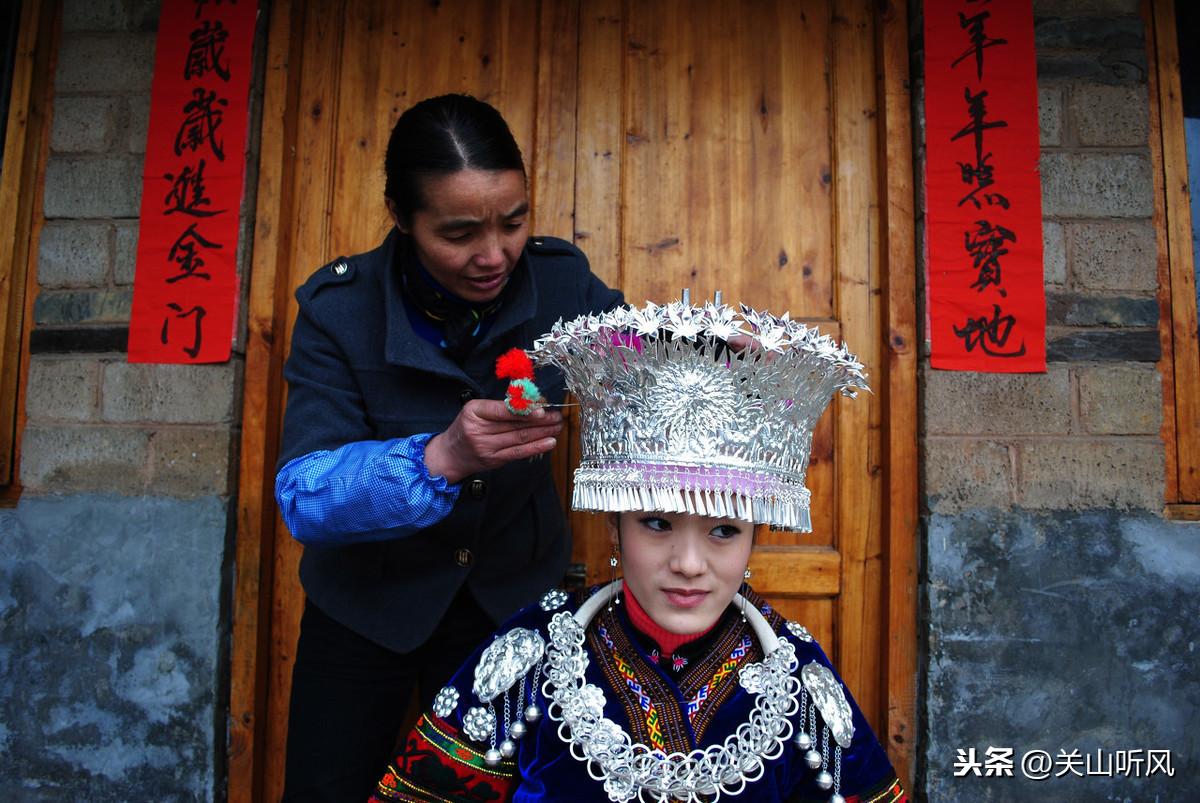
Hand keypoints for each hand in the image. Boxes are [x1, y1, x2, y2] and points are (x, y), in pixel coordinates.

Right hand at [423, 399, 563, 484]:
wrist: (449, 454)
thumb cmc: (466, 427)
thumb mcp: (475, 410)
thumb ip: (499, 406)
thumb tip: (531, 402)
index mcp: (474, 412)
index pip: (502, 410)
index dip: (524, 410)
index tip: (542, 409)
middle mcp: (479, 431)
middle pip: (514, 425)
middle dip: (540, 420)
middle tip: (557, 416)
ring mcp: (486, 448)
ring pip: (520, 438)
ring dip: (542, 432)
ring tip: (557, 426)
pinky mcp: (494, 460)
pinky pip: (518, 453)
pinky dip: (536, 447)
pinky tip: (549, 442)